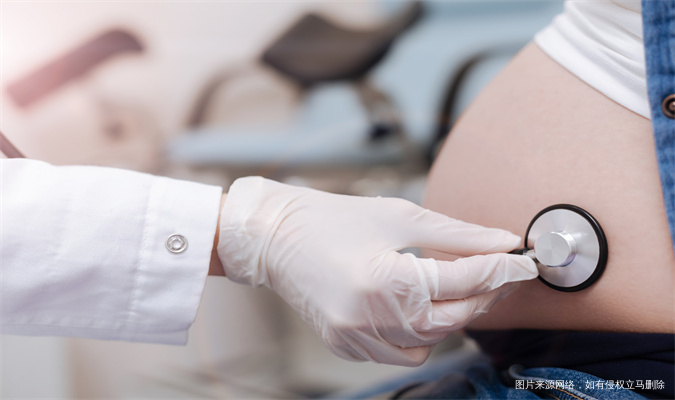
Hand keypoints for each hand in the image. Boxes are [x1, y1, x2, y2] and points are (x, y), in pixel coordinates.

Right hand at [217, 177, 536, 365]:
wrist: (274, 237)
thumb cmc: (330, 218)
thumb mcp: (398, 216)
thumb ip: (456, 234)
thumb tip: (501, 241)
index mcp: (384, 279)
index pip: (462, 280)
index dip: (499, 269)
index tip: (523, 261)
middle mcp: (370, 317)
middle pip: (452, 319)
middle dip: (482, 295)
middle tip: (498, 271)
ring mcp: (355, 337)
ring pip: (429, 342)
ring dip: (451, 316)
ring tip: (452, 284)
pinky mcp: (346, 345)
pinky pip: (400, 351)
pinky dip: (419, 332)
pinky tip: (418, 305)